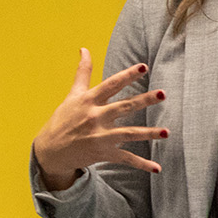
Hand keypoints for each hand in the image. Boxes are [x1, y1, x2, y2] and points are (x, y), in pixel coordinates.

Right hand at [33, 50, 168, 191]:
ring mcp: (100, 137)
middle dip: (144, 100)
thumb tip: (84, 48)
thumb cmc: (63, 119)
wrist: (50, 151)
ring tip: (167, 132)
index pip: (111, 85)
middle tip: (163, 94)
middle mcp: (95, 118)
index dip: (127, 75)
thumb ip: (83, 72)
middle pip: (123, 107)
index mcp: (89, 101)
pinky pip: (126, 159)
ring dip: (148, 133)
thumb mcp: (72, 95)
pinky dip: (142, 164)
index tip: (144, 67)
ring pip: (128, 134)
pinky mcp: (103, 153)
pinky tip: (158, 168)